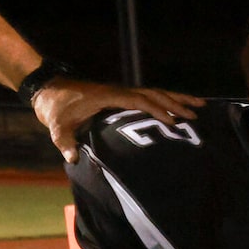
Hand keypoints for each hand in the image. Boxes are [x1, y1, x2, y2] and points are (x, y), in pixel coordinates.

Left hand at [33, 80, 201, 156]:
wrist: (48, 89)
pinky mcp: (122, 96)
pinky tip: (180, 107)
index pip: (138, 101)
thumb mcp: (57, 126)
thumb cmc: (55, 107)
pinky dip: (167, 100)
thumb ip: (65, 142)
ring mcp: (122, 92)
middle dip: (176, 103)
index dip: (157, 110)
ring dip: (177, 98)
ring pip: (155, 92)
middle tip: (197, 115)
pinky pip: (149, 96)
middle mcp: (119, 91)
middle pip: (154, 93)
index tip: (174, 122)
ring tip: (200, 105)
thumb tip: (73, 159)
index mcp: (108, 96)